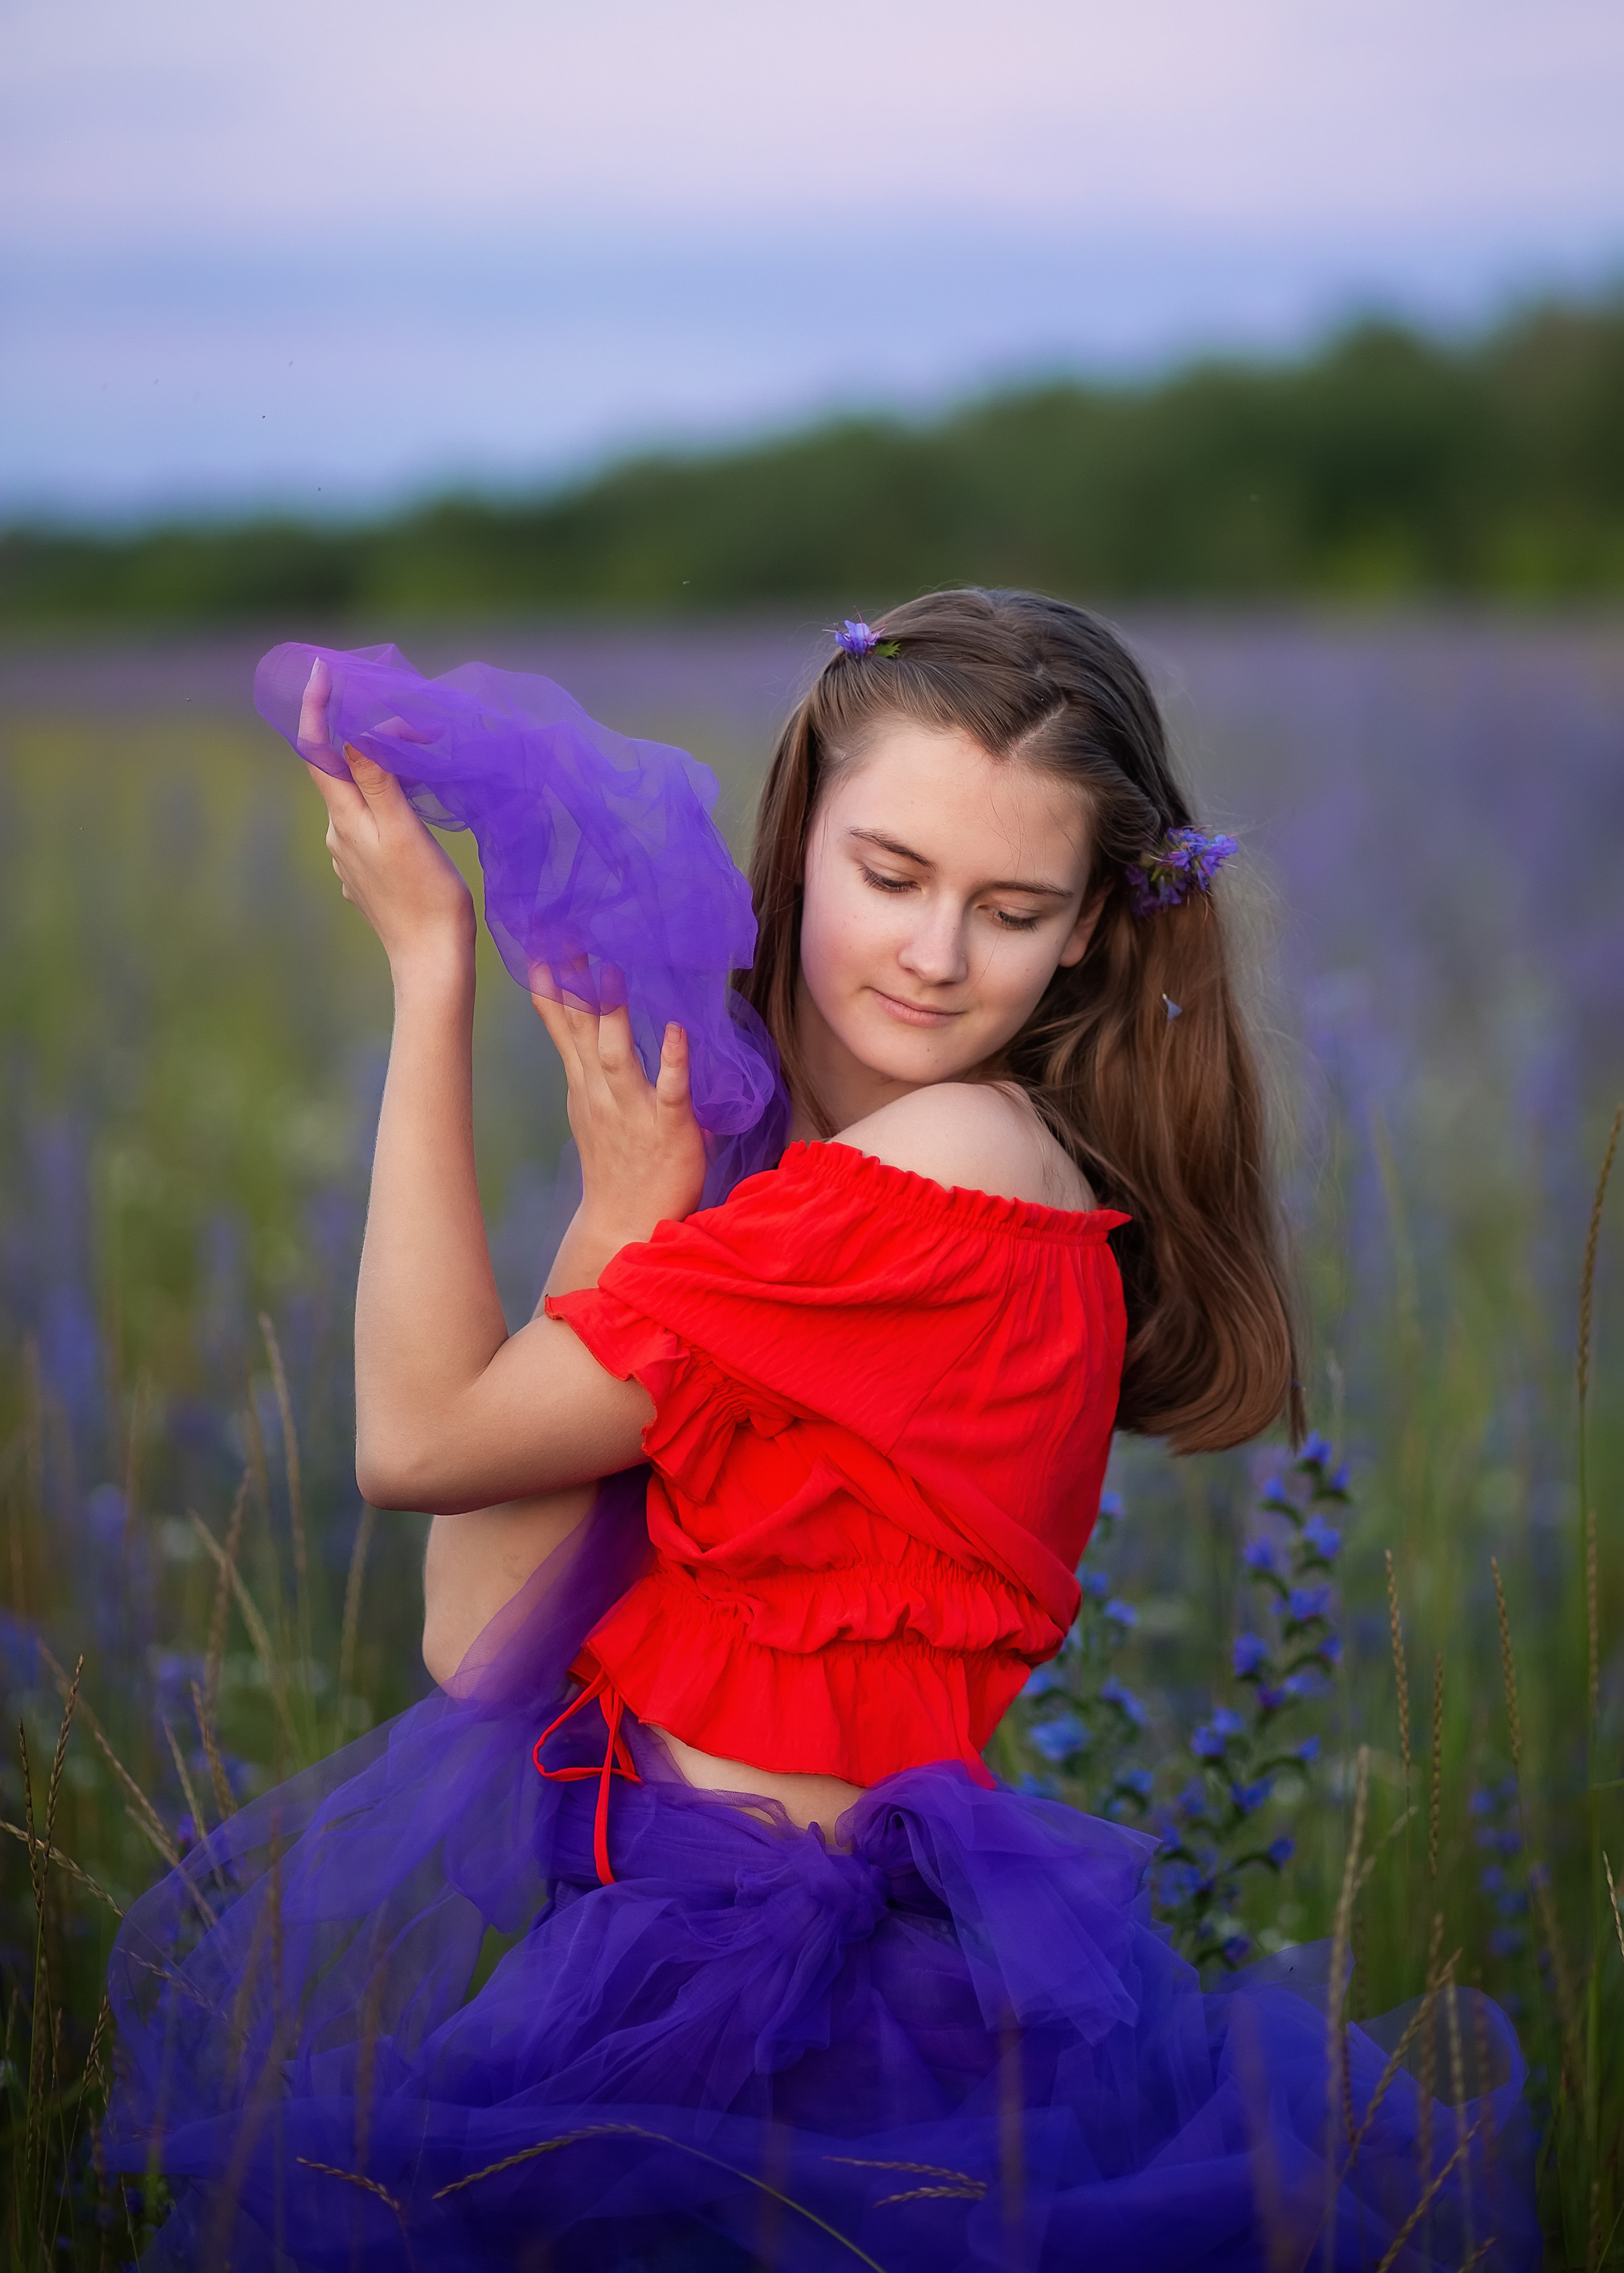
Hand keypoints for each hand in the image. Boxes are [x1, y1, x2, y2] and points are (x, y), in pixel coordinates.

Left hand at [299, 657, 474, 974]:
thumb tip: (358, 730)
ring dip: (380, 771)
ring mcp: (352, 859)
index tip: (322, 669)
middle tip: (402, 716)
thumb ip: (377, 780)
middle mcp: (339, 836)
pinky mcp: (369, 877)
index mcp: (345, 820)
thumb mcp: (403, 832)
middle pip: (338, 770)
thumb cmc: (426, 898)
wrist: (432, 962)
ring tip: (418, 758)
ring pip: (358, 798)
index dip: (316, 707)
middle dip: (360, 735)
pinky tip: (415, 810)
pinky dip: (389, 803)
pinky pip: (373, 824)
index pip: (317, 750)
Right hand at [532, 971, 706, 1259]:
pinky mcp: (669, 1129)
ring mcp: (632, 1111)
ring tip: (613, 974)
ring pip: (617, 1056)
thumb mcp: (590, 1104)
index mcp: (585, 1084)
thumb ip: (591, 1060)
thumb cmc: (617, 1162)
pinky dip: (673, 1062)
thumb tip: (588, 1017)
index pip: (563, 1027)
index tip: (540, 947)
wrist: (626, 1224)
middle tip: (568, 941)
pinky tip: (677, 1032)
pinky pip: (671, 1091)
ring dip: (613, 1016)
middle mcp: (601, 1092)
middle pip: (582, 1032)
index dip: (552, 989)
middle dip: (574, 988)